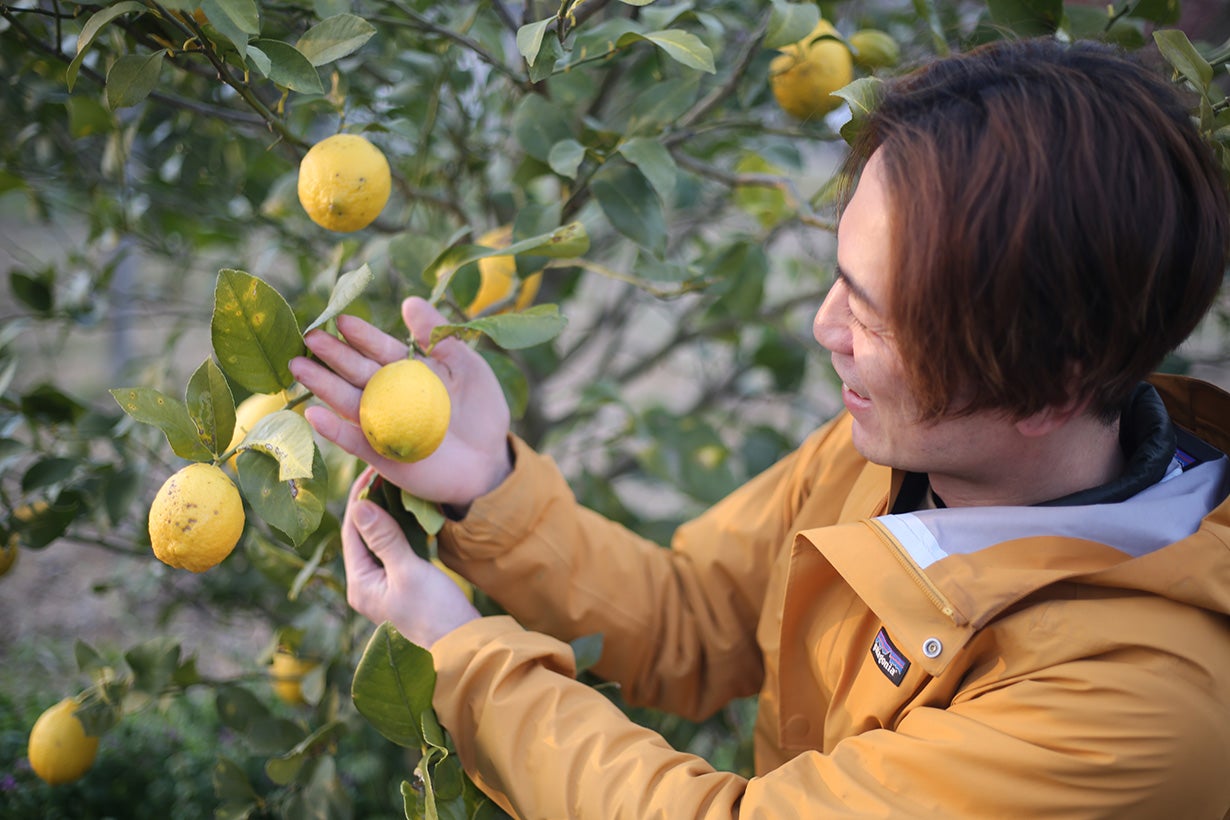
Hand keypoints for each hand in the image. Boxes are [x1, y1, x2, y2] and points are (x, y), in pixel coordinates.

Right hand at [290, 297, 511, 506]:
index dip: (361, 335)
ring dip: (323, 385)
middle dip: (333, 355)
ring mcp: (382, 424)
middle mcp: (388, 395)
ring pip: (347, 402)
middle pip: (356, 371)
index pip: (379, 348)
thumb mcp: (466, 366)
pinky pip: (354, 441)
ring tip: (298, 366)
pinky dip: (334, 430)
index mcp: (407, 370)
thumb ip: (439, 336)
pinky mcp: (381, 455)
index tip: (341, 319)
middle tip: (309, 337)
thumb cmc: (481, 410)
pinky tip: (314, 414)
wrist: (490, 460)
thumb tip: (410, 302)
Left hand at [342, 467, 479, 647]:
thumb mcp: (409, 571)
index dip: (360, 499)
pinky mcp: (401, 587)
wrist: (461, 646)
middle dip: (371, 504)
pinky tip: (409, 514)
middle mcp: (365, 586)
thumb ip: (384, 538)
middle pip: (361, 535)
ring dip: (386, 516)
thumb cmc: (434, 612)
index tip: (373, 471)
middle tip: (385, 473)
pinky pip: (393, 551)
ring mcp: (383, 588)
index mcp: (359, 584)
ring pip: (378, 542)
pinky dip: (399, 530)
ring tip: (396, 487)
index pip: (351, 531)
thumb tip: (359, 505)